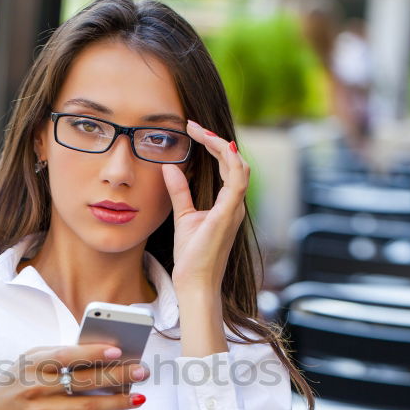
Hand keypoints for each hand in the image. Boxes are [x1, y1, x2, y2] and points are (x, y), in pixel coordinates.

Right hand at [0, 343, 149, 409]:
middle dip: (118, 376)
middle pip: (84, 381)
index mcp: (31, 364)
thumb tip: (94, 353)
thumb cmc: (9, 388)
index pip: (65, 355)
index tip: (117, 349)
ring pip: (87, 406)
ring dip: (117, 401)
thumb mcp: (24, 364)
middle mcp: (36, 388)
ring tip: (138, 397)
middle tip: (142, 371)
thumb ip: (53, 357)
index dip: (92, 352)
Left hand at [162, 120, 249, 293]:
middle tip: (192, 126)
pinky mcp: (229, 215)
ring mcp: (235, 209)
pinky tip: (217, 146)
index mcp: (228, 204)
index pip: (227, 165)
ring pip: (239, 166)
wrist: (195, 283)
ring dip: (221, 145)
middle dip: (215, 140)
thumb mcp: (183, 216)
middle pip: (235, 161)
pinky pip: (238, 181)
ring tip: (200, 132)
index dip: (213, 145)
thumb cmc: (192, 257)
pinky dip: (230, 161)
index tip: (192, 130)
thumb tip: (169, 167)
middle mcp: (235, 204)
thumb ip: (179, 191)